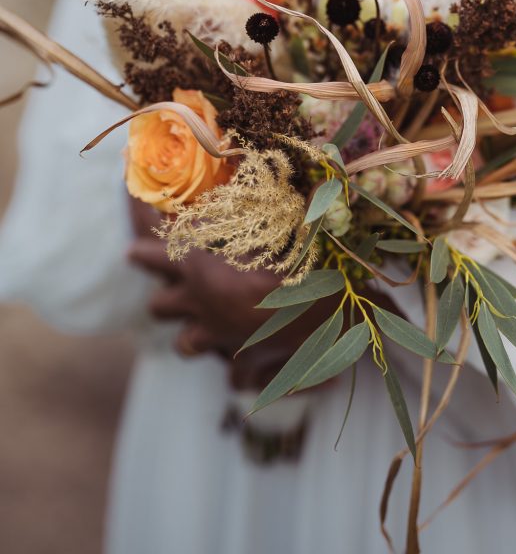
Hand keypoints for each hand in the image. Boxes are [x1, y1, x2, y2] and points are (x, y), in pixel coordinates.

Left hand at [127, 198, 332, 387]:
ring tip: (207, 323)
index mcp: (200, 267)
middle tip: (176, 286)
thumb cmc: (297, 255)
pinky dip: (241, 370)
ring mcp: (221, 338)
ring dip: (193, 332)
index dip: (144, 253)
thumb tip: (247, 192)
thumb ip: (247, 207)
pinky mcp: (246, 363)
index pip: (155, 256)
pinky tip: (255, 361)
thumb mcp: (272, 220)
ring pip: (185, 344)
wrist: (327, 305)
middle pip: (158, 306)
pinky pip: (234, 378)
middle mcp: (202, 305)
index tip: (135, 251)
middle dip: (165, 297)